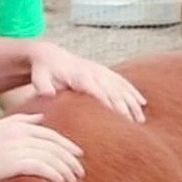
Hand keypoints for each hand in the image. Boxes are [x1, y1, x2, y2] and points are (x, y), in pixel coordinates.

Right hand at [0, 113, 83, 181]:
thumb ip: (20, 120)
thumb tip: (40, 118)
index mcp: (19, 126)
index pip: (50, 135)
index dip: (66, 145)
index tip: (78, 154)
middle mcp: (20, 135)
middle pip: (53, 146)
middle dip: (70, 159)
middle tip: (80, 171)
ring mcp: (17, 149)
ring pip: (50, 158)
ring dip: (64, 170)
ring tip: (73, 181)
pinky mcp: (13, 163)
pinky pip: (40, 168)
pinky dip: (53, 174)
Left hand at [29, 42, 146, 121]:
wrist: (50, 54)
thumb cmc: (44, 70)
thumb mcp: (39, 76)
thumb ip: (42, 85)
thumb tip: (48, 93)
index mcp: (79, 75)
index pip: (96, 91)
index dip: (107, 103)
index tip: (116, 118)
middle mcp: (94, 72)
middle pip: (113, 91)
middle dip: (124, 108)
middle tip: (133, 126)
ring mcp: (101, 71)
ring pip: (121, 87)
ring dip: (132, 103)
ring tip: (141, 120)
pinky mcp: (105, 72)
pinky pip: (122, 82)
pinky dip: (133, 92)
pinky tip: (143, 104)